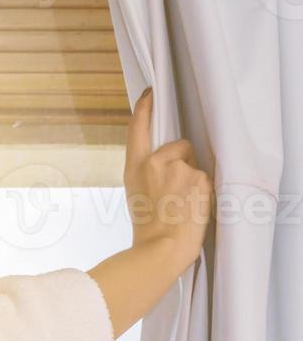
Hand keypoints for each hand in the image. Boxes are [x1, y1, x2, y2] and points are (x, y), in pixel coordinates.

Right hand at [123, 89, 212, 278]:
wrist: (161, 247)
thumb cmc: (150, 227)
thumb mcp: (138, 194)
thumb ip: (149, 171)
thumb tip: (172, 158)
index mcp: (135, 168)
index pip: (139, 128)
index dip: (145, 108)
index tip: (150, 93)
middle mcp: (154, 163)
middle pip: (179, 147)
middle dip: (182, 162)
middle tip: (175, 193)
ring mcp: (177, 168)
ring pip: (194, 162)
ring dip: (194, 178)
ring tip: (183, 202)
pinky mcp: (197, 176)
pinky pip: (206, 175)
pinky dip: (204, 189)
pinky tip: (193, 205)